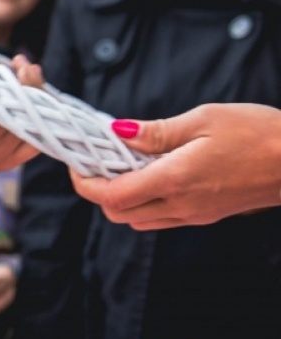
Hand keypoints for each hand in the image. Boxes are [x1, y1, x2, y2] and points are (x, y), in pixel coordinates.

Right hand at [0, 31, 39, 170]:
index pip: (9, 94)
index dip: (23, 77)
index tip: (19, 62)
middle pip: (28, 107)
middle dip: (34, 84)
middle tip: (27, 68)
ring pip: (35, 122)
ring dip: (39, 99)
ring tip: (28, 81)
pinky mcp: (9, 162)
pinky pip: (37, 139)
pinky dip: (40, 120)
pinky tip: (32, 104)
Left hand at [71, 104, 280, 228]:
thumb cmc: (260, 133)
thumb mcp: (204, 119)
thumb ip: (156, 132)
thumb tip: (117, 133)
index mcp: (174, 180)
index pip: (111, 196)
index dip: (86, 184)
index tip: (79, 164)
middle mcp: (180, 205)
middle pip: (119, 213)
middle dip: (100, 192)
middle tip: (99, 162)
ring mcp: (194, 215)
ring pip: (139, 219)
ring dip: (124, 198)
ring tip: (127, 165)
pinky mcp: (207, 215)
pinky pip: (162, 217)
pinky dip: (147, 201)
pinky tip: (155, 174)